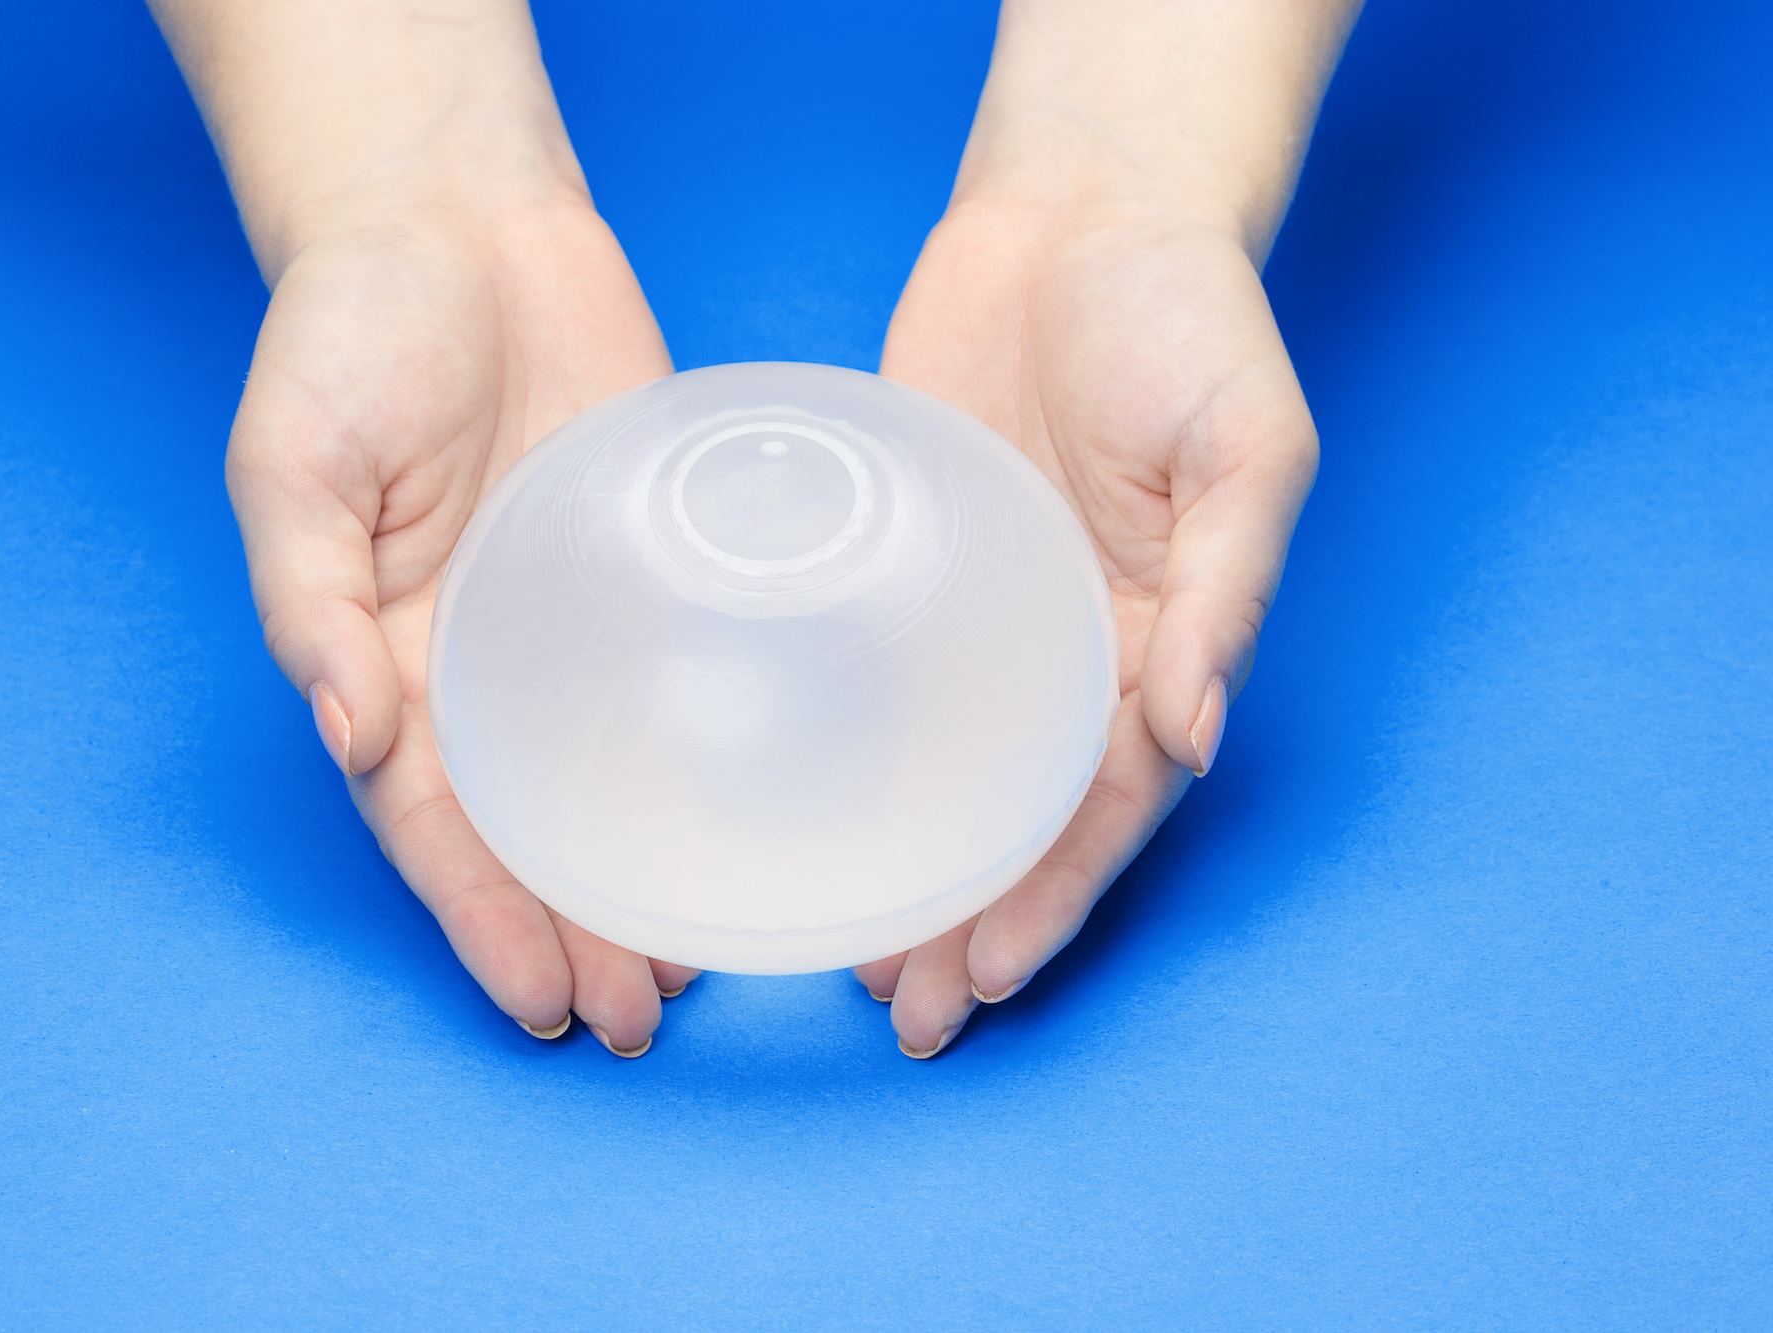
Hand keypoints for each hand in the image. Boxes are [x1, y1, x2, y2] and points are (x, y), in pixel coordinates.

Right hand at [226, 202, 692, 1054]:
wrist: (456, 218)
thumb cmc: (350, 330)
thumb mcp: (290, 460)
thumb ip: (307, 599)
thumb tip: (345, 733)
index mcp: (387, 655)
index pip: (434, 820)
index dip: (481, 917)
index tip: (543, 1003)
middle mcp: (480, 659)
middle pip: (528, 826)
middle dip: (574, 931)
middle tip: (640, 1020)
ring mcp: (568, 619)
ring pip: (610, 776)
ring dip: (643, 875)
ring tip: (700, 969)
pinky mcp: (646, 563)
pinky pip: (680, 674)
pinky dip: (705, 754)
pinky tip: (749, 816)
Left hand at [852, 203, 1318, 1055]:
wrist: (1083, 209)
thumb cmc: (1186, 314)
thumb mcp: (1247, 444)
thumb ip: (1228, 587)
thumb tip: (1197, 727)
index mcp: (1162, 641)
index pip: (1106, 804)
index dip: (1053, 897)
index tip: (988, 979)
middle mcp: (1075, 650)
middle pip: (1021, 816)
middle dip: (971, 922)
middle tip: (901, 1014)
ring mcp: (991, 615)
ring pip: (946, 773)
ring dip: (908, 869)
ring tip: (850, 963)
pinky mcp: (917, 564)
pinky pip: (882, 679)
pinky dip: (853, 757)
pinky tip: (806, 815)